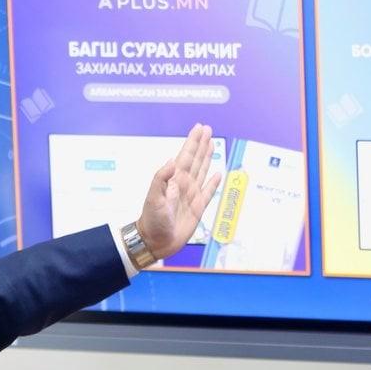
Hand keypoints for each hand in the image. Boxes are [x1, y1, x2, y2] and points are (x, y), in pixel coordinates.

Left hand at [136, 124, 222, 259]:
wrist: (156, 241)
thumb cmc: (152, 220)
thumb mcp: (153, 198)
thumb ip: (161, 178)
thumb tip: (172, 161)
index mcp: (173, 179)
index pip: (186, 155)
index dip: (193, 141)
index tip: (199, 128)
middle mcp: (184, 183)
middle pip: (196, 159)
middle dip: (201, 144)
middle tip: (208, 129)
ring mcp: (192, 194)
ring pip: (203, 171)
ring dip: (207, 157)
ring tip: (212, 143)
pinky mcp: (198, 207)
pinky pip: (209, 191)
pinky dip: (214, 182)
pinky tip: (218, 173)